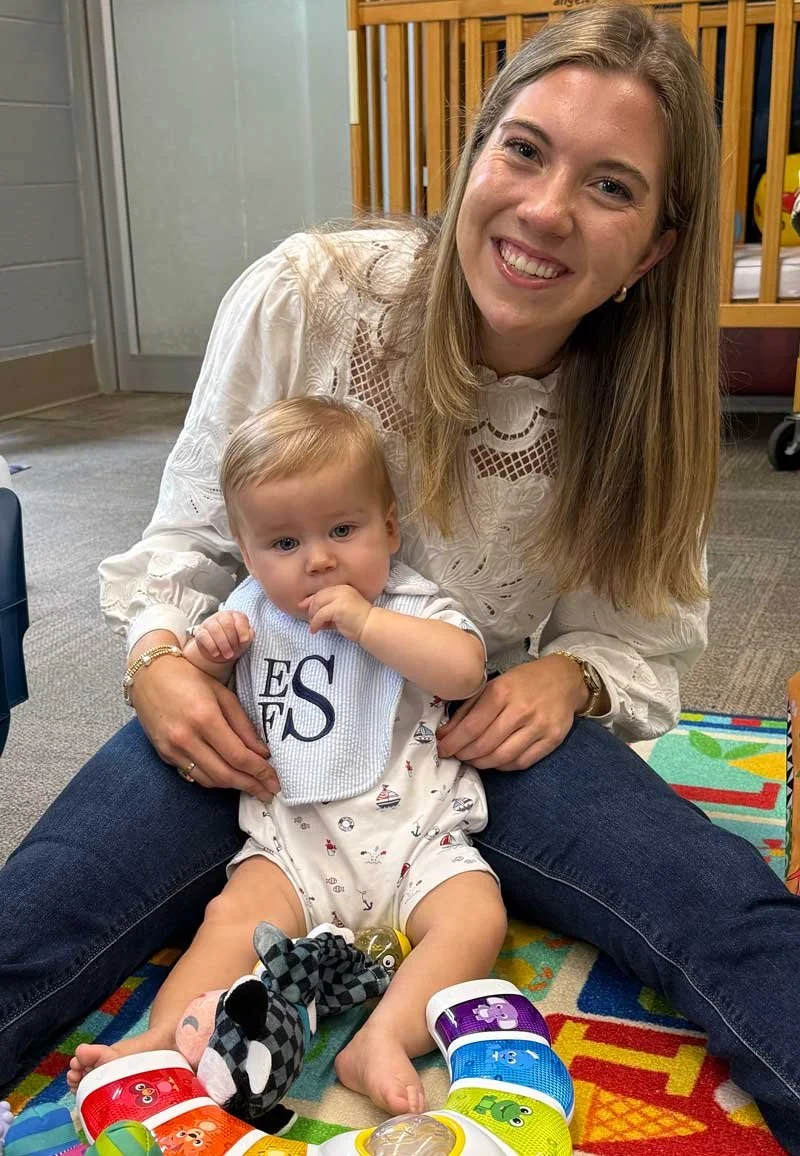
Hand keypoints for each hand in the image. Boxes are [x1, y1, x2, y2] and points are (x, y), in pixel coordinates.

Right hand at [129, 633, 278, 800]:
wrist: (148, 675)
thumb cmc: (189, 677)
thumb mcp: (223, 694)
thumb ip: (243, 725)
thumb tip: (262, 753)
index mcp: (204, 718)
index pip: (238, 756)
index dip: (259, 772)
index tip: (275, 781)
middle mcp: (186, 738)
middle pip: (224, 774)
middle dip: (250, 786)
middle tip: (268, 792)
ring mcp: (172, 750)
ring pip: (209, 780)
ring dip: (233, 786)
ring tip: (253, 787)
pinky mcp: (164, 755)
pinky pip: (193, 775)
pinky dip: (214, 779)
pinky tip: (229, 778)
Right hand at [193, 610, 252, 661]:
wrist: (218, 653)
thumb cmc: (234, 643)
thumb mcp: (243, 641)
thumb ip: (248, 636)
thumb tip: (248, 635)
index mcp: (235, 616)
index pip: (240, 618)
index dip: (243, 630)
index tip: (244, 641)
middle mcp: (222, 616)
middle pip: (227, 624)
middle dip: (232, 640)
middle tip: (234, 652)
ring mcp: (210, 623)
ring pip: (215, 629)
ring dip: (223, 644)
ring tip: (228, 655)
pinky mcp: (200, 632)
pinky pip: (204, 636)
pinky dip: (211, 646)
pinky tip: (216, 653)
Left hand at [300, 585, 371, 641]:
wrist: (370, 626)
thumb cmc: (357, 622)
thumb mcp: (340, 612)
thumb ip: (328, 611)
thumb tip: (311, 616)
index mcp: (343, 588)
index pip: (323, 592)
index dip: (311, 599)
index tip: (303, 605)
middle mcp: (341, 590)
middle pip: (318, 597)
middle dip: (310, 608)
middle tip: (308, 619)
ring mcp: (340, 598)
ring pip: (317, 605)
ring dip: (313, 617)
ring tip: (314, 626)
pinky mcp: (338, 608)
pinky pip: (320, 615)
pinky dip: (315, 623)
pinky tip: (315, 630)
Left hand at [435, 655, 587, 770]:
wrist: (564, 679)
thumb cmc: (524, 681)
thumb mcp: (494, 685)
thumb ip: (469, 708)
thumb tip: (446, 733)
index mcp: (502, 692)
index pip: (472, 727)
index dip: (453, 743)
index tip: (442, 749)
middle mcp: (521, 710)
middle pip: (485, 745)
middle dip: (465, 755)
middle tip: (456, 756)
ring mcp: (539, 727)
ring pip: (502, 757)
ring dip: (482, 763)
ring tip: (472, 759)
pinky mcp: (552, 740)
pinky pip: (521, 762)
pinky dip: (503, 766)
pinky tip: (494, 760)